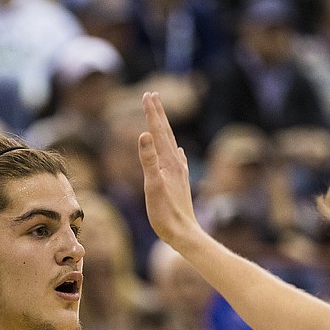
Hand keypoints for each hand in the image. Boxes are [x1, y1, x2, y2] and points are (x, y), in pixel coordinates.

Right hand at [138, 92, 204, 250]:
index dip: (152, 113)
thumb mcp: (153, 186)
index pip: (158, 132)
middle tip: (152, 96)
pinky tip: (179, 153)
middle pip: (167, 134)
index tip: (147, 95)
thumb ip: (148, 159)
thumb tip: (144, 134)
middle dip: (159, 115)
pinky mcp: (181, 184)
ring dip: (164, 130)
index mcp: (168, 162)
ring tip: (160, 120)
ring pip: (172, 145)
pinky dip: (175, 151)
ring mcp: (180, 174)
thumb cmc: (166, 214)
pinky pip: (178, 161)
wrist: (184, 234)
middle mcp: (176, 164)